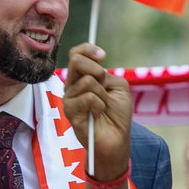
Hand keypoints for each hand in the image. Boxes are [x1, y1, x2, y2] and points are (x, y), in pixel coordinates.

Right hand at [63, 43, 132, 177]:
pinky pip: (87, 97)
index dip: (88, 49)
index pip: (77, 54)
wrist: (117, 138)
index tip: (102, 56)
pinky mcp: (70, 112)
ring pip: (87, 81)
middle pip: (76, 61)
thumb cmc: (117, 114)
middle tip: (103, 85)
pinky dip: (99, 104)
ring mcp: (70, 99)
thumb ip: (107, 75)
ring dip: (102, 94)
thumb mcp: (119, 87)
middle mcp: (73, 86)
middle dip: (96, 70)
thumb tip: (95, 73)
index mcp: (83, 77)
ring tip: (103, 107)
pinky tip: (98, 114)